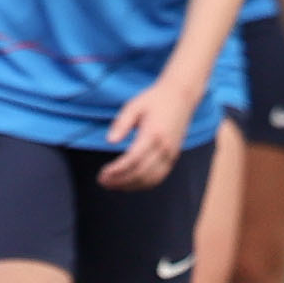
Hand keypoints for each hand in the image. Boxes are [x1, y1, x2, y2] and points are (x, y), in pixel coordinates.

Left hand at [97, 75, 199, 190]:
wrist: (181, 96)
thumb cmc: (154, 100)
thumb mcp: (134, 105)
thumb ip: (121, 123)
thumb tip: (110, 141)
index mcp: (153, 134)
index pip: (133, 159)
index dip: (117, 171)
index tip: (102, 174)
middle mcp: (164, 147)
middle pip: (141, 172)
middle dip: (120, 181)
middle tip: (102, 182)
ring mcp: (171, 154)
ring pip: (150, 179)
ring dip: (130, 186)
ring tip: (112, 185)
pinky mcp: (174, 157)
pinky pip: (159, 177)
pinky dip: (143, 184)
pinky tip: (129, 184)